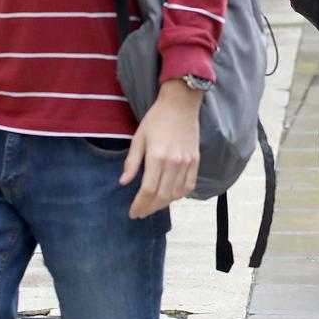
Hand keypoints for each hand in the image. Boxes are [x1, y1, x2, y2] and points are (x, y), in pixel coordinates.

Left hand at [122, 80, 202, 218]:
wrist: (180, 105)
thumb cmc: (156, 119)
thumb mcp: (138, 138)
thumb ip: (132, 162)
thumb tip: (123, 182)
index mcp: (157, 157)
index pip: (148, 190)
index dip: (139, 204)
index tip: (133, 213)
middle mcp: (174, 163)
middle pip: (162, 196)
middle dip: (150, 208)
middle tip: (141, 213)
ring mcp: (187, 163)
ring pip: (176, 194)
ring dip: (163, 204)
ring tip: (153, 206)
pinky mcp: (195, 161)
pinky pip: (189, 186)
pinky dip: (179, 196)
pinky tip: (170, 197)